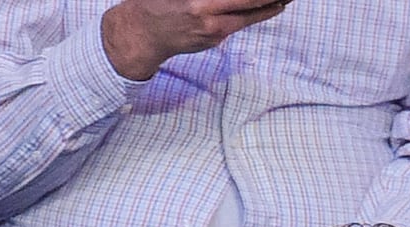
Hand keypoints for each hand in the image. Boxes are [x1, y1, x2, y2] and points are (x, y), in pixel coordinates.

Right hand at [101, 0, 289, 80]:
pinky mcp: (214, 40)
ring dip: (269, 6)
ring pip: (248, 16)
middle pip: (249, 4)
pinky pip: (238, 23)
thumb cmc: (155, 3)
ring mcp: (212, 30)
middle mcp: (207, 15)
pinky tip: (268, 7)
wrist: (141, 35)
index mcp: (199, 2)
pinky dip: (254, 13)